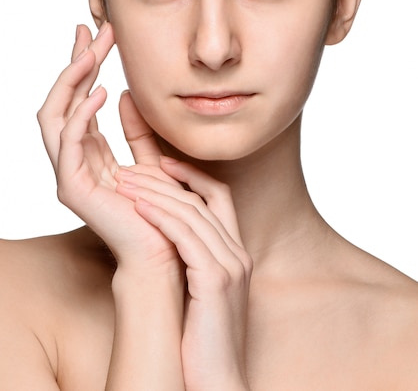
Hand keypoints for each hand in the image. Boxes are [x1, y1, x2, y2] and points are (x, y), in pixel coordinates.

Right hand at [37, 23, 181, 274]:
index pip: (79, 100)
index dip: (85, 65)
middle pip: (62, 101)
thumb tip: (121, 91)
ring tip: (92, 50)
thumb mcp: (149, 157)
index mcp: (90, 154)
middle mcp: (74, 161)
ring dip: (72, 79)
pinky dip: (81, 113)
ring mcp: (69, 174)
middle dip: (76, 62)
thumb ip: (135, 129)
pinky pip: (68, 142)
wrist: (168, 250)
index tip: (98, 33)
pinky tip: (100, 91)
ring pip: (54, 115)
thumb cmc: (162, 209)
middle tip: (92, 28)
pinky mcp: (72, 188)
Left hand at [116, 158, 252, 389]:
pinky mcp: (216, 281)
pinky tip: (139, 208)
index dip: (192, 175)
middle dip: (164, 178)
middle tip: (131, 168)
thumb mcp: (199, 293)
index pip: (220, 196)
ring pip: (192, 212)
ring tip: (124, 182)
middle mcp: (238, 254)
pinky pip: (186, 236)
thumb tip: (161, 237)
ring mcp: (231, 266)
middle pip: (202, 198)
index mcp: (236, 253)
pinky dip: (162, 217)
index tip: (162, 162)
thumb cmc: (201, 342)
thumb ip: (191, 260)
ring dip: (155, 193)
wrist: (216, 383)